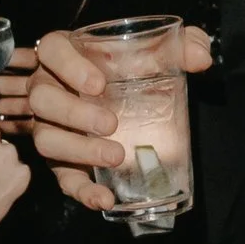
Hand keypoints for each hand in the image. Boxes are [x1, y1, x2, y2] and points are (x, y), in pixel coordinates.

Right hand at [25, 22, 215, 203]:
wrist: (121, 97)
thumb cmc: (130, 66)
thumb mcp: (154, 50)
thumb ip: (181, 45)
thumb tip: (202, 58)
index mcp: (65, 54)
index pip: (53, 50)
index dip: (69, 66)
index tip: (98, 84)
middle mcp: (48, 88)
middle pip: (42, 99)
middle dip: (74, 114)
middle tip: (112, 124)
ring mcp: (49, 126)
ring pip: (46, 139)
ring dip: (78, 150)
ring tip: (115, 156)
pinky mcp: (61, 160)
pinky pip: (62, 177)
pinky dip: (81, 191)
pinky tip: (105, 198)